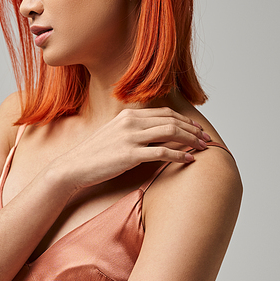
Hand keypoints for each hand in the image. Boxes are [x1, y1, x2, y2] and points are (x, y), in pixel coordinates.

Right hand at [53, 107, 210, 192]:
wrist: (73, 167)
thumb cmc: (94, 155)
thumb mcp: (114, 134)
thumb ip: (132, 130)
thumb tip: (153, 134)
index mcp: (128, 115)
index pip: (165, 113)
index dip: (185, 120)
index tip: (197, 128)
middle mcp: (131, 122)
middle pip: (172, 121)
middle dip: (193, 129)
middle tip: (206, 138)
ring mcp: (131, 137)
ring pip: (171, 133)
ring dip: (191, 140)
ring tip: (203, 148)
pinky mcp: (130, 155)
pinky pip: (162, 152)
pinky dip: (179, 155)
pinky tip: (189, 160)